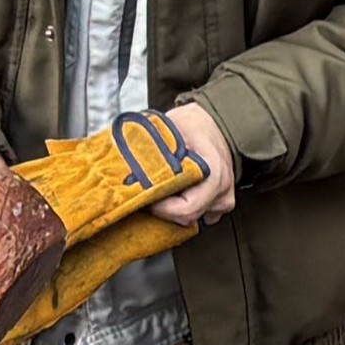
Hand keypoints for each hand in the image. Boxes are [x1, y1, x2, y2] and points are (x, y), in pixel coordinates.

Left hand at [150, 100, 239, 228]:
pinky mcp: (221, 204)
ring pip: (192, 220)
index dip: (161, 208)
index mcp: (213, 172)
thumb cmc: (193, 125)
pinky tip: (176, 195)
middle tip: (147, 196)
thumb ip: (151, 146)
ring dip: (174, 210)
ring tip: (162, 192)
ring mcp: (223, 199)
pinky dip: (185, 209)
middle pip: (187, 218)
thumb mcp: (169, 128)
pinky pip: (200, 217)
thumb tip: (122, 161)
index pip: (185, 208)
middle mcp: (222, 190)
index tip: (146, 198)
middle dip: (164, 210)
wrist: (216, 123)